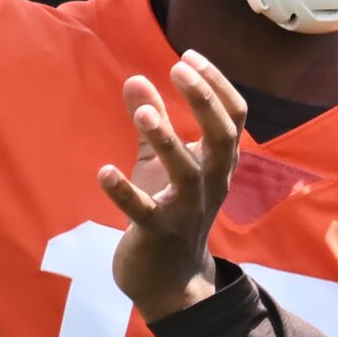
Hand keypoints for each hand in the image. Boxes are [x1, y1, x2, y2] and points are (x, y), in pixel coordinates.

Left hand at [97, 50, 248, 321]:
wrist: (168, 279)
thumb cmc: (167, 210)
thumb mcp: (160, 163)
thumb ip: (151, 120)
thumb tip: (135, 78)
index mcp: (217, 163)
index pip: (233, 116)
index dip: (216, 84)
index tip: (188, 57)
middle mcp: (210, 184)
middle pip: (222, 138)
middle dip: (203, 101)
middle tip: (178, 69)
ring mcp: (187, 211)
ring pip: (187, 173)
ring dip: (167, 141)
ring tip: (143, 112)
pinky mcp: (158, 234)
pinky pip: (144, 211)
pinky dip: (123, 192)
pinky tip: (104, 172)